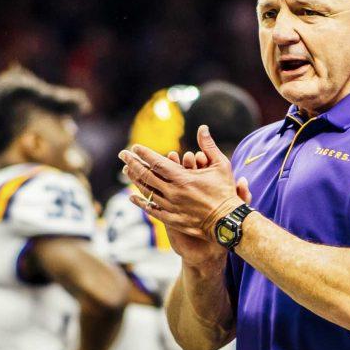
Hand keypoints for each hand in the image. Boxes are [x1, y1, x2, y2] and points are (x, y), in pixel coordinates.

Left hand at [121, 126, 247, 252]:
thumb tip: (202, 127)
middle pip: (146, 175)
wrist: (227, 221)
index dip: (144, 154)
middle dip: (132, 163)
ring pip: (147, 192)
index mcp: (182, 178)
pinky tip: (133, 197)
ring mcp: (171, 207)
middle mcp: (173, 192)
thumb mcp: (221, 165)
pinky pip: (151, 210)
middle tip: (122, 154)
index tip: (134, 147)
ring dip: (135, 180)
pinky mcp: (172, 219)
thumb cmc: (225, 192)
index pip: (157, 162)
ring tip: (126, 171)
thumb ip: (209, 146)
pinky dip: (141, 202)